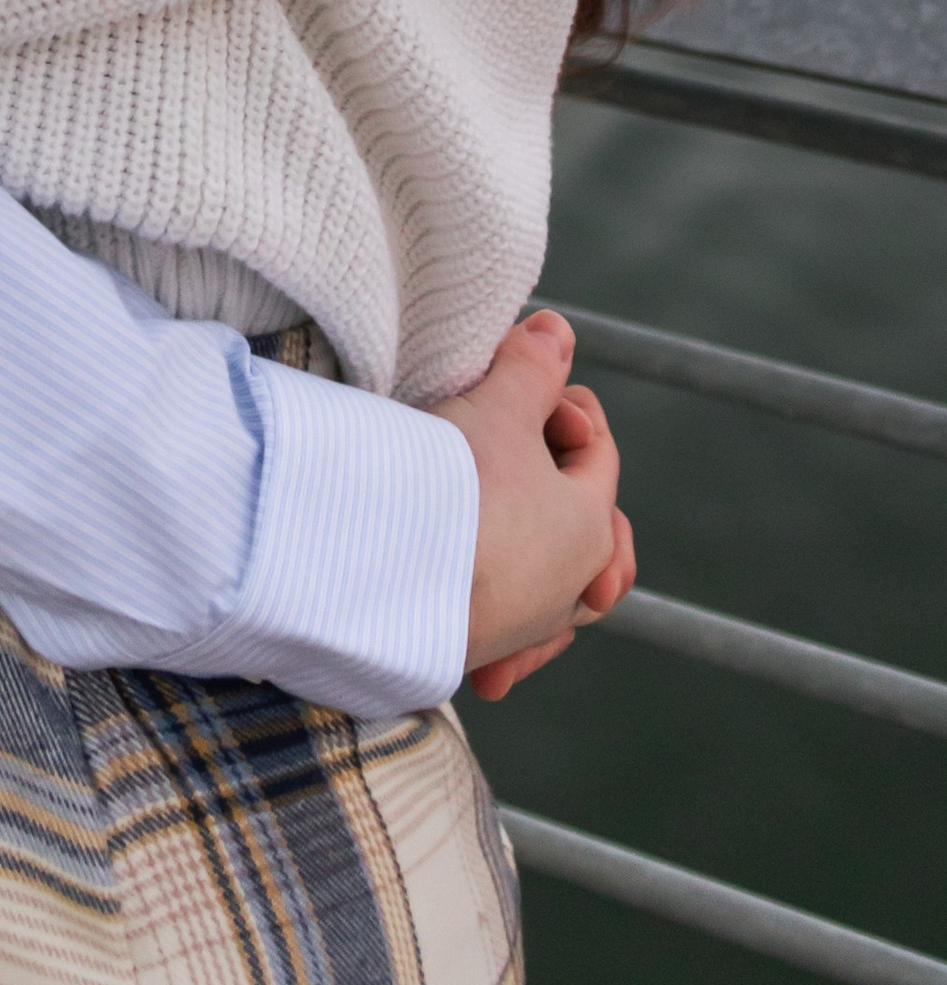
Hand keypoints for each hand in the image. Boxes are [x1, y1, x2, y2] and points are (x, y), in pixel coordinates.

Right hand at [438, 306, 635, 697]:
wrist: (389, 585)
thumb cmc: (456, 495)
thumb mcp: (497, 410)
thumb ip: (531, 367)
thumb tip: (556, 331)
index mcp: (592, 527)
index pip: (596, 451)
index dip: (559, 403)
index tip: (513, 384)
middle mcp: (573, 587)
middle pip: (584, 523)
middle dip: (555, 481)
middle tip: (519, 448)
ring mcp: (527, 628)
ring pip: (552, 585)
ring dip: (530, 554)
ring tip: (499, 528)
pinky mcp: (480, 653)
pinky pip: (506, 633)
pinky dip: (498, 613)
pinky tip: (476, 604)